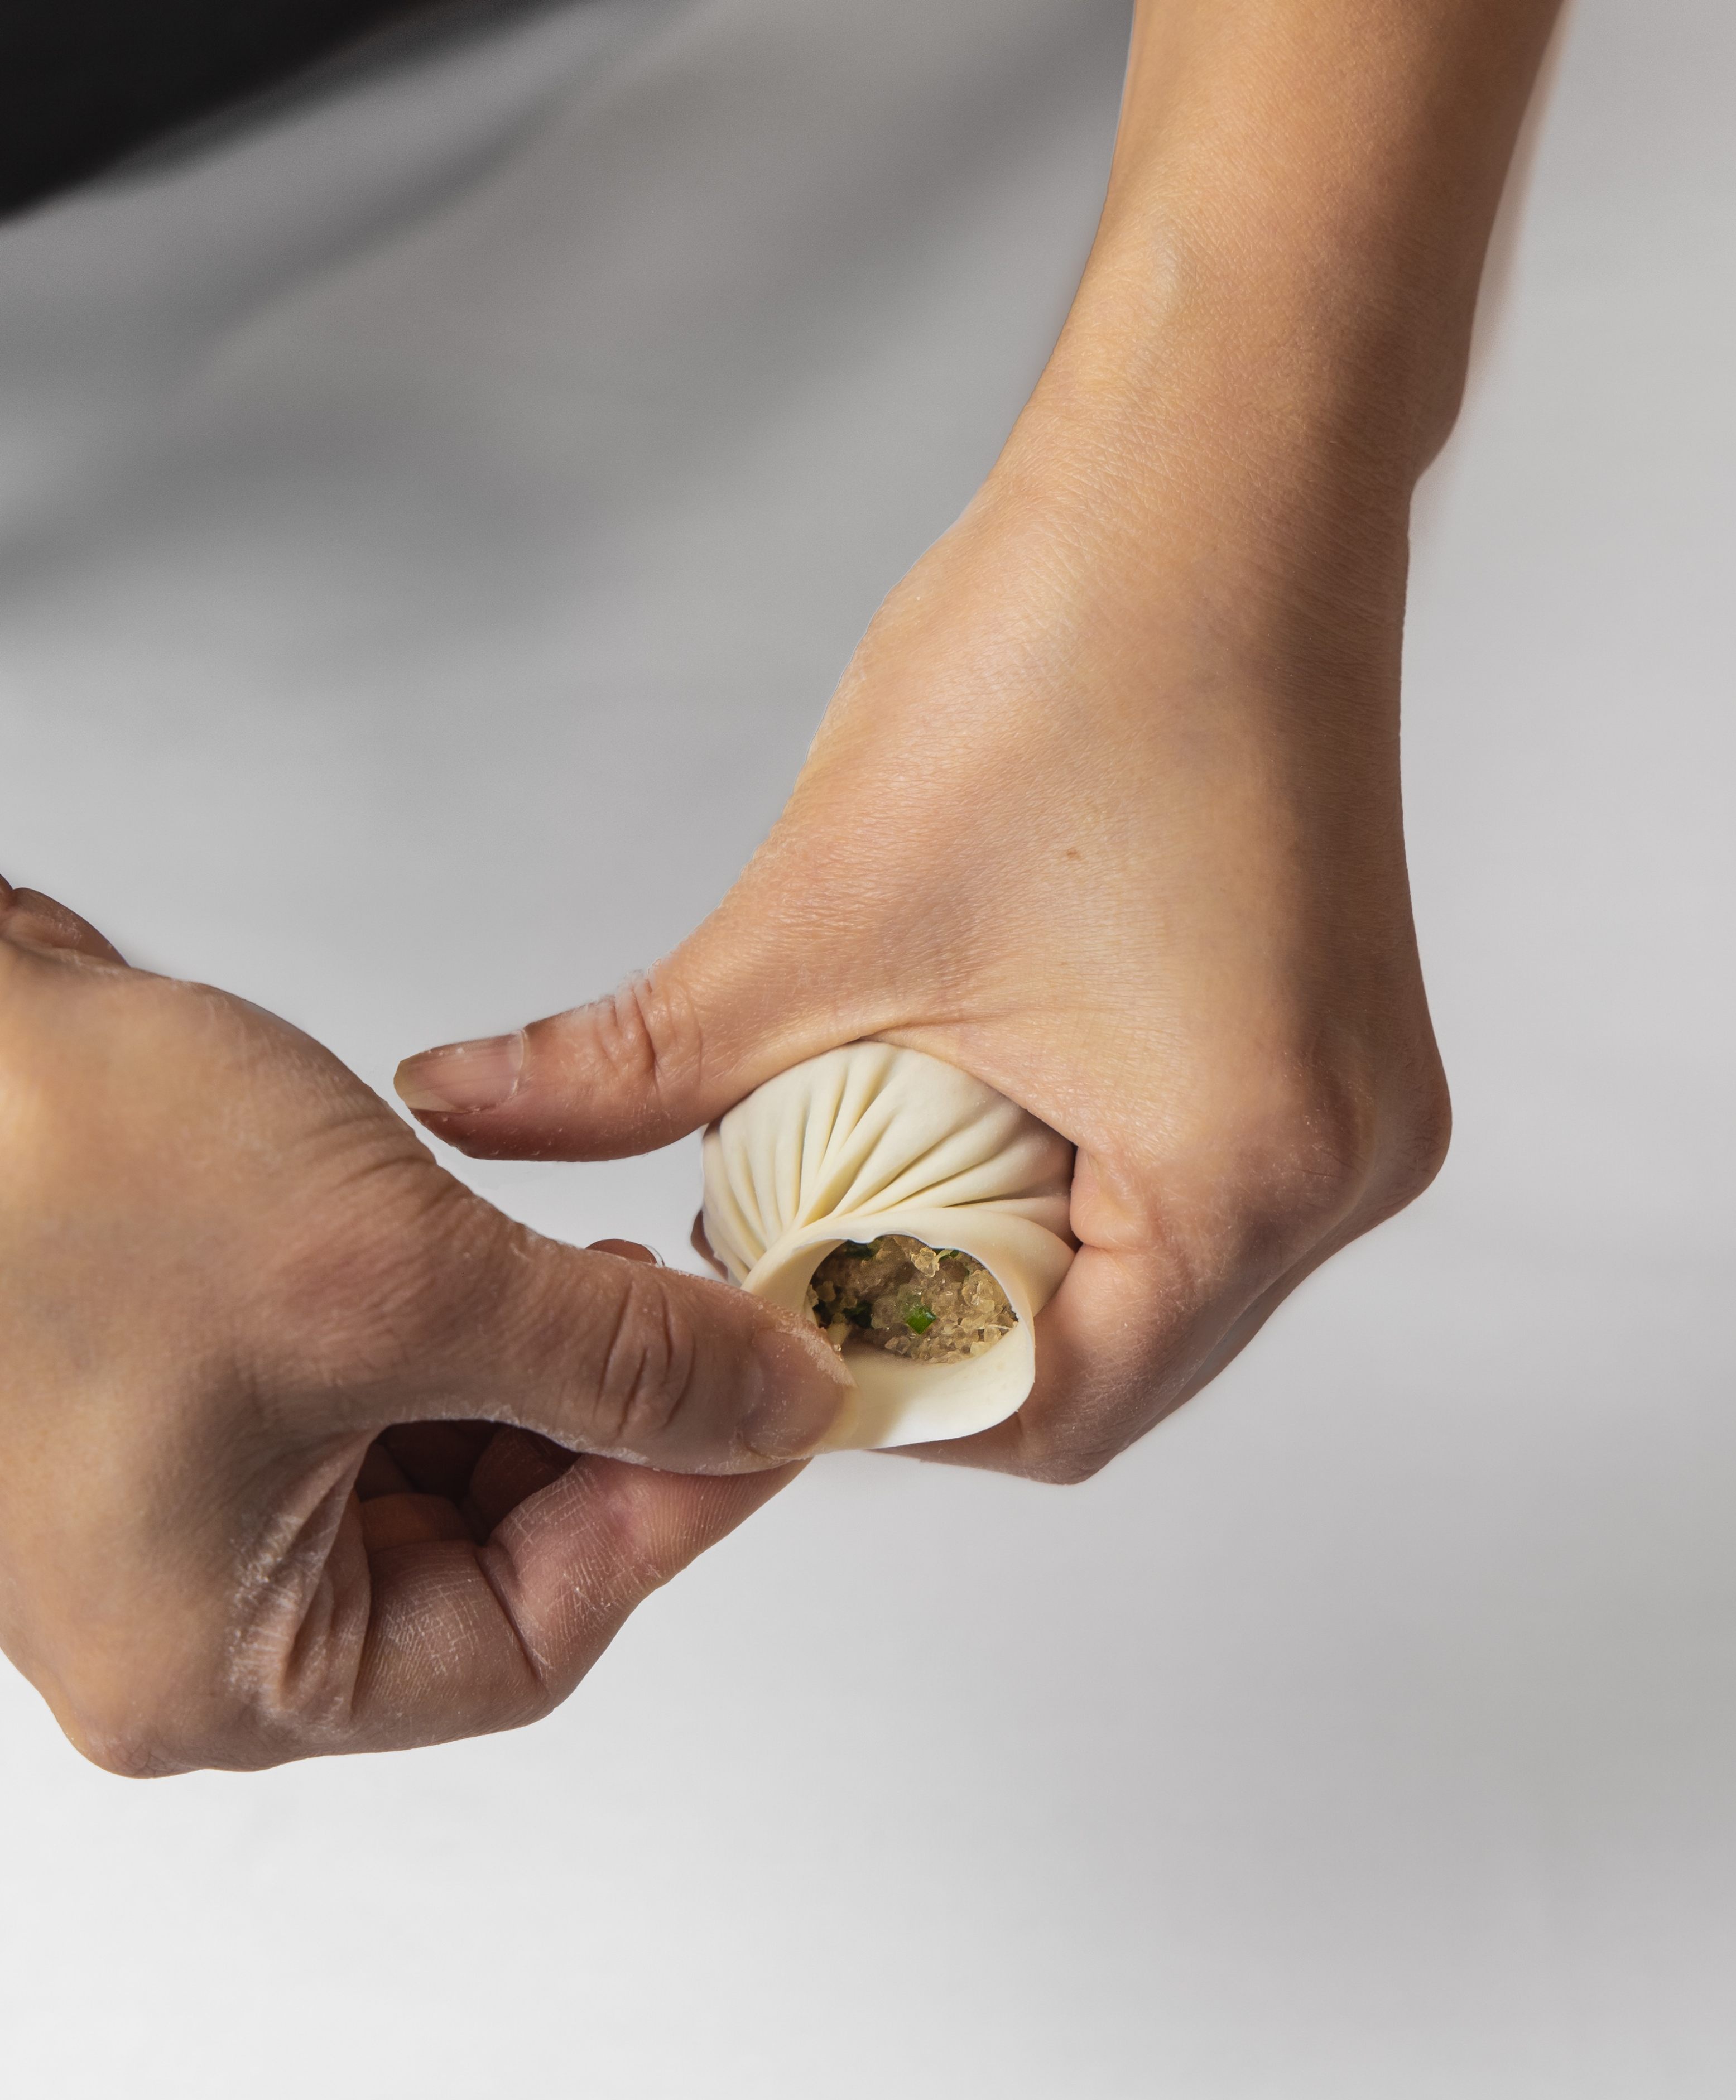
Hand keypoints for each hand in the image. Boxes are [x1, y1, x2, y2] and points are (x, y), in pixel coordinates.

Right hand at [0, 880, 847, 1772]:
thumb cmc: (59, 1168)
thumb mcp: (406, 1281)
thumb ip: (623, 1363)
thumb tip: (779, 1405)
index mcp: (211, 1664)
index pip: (523, 1646)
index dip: (670, 1521)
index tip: (768, 1414)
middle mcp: (187, 1608)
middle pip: (485, 1573)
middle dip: (610, 1447)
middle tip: (710, 1338)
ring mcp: (183, 1501)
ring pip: (442, 1483)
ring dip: (548, 1384)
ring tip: (616, 1276)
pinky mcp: (193, 1390)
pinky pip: (378, 1408)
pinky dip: (467, 1341)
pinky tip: (516, 1260)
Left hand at [391, 0, 1562, 1482]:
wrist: (1222, 476)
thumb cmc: (1076, 656)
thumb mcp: (822, 913)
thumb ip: (637, 1062)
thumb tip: (465, 1110)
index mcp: (1252, 1171)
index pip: (1048, 1410)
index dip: (880, 1390)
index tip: (757, 1330)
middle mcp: (1344, 1169)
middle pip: (1107, 1362)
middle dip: (933, 1325)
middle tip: (792, 1252)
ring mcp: (1358, 1109)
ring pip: (1149, 1282)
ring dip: (1000, 1255)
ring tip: (868, 1168)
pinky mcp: (1334, 1046)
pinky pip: (1191, 1189)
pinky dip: (1070, 1184)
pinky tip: (971, 1105)